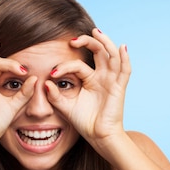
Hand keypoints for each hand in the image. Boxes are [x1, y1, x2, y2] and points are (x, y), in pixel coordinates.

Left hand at [45, 29, 130, 148]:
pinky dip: (125, 58)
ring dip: (105, 42)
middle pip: (98, 51)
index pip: (78, 65)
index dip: (65, 66)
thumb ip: (54, 96)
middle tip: (73, 39)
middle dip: (87, 42)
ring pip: (111, 55)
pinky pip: (125, 70)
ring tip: (96, 32)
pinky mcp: (120, 87)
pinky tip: (122, 47)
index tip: (52, 73)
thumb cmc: (85, 123)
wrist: (99, 137)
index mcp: (90, 79)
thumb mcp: (66, 107)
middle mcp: (102, 76)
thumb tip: (44, 82)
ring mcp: (112, 80)